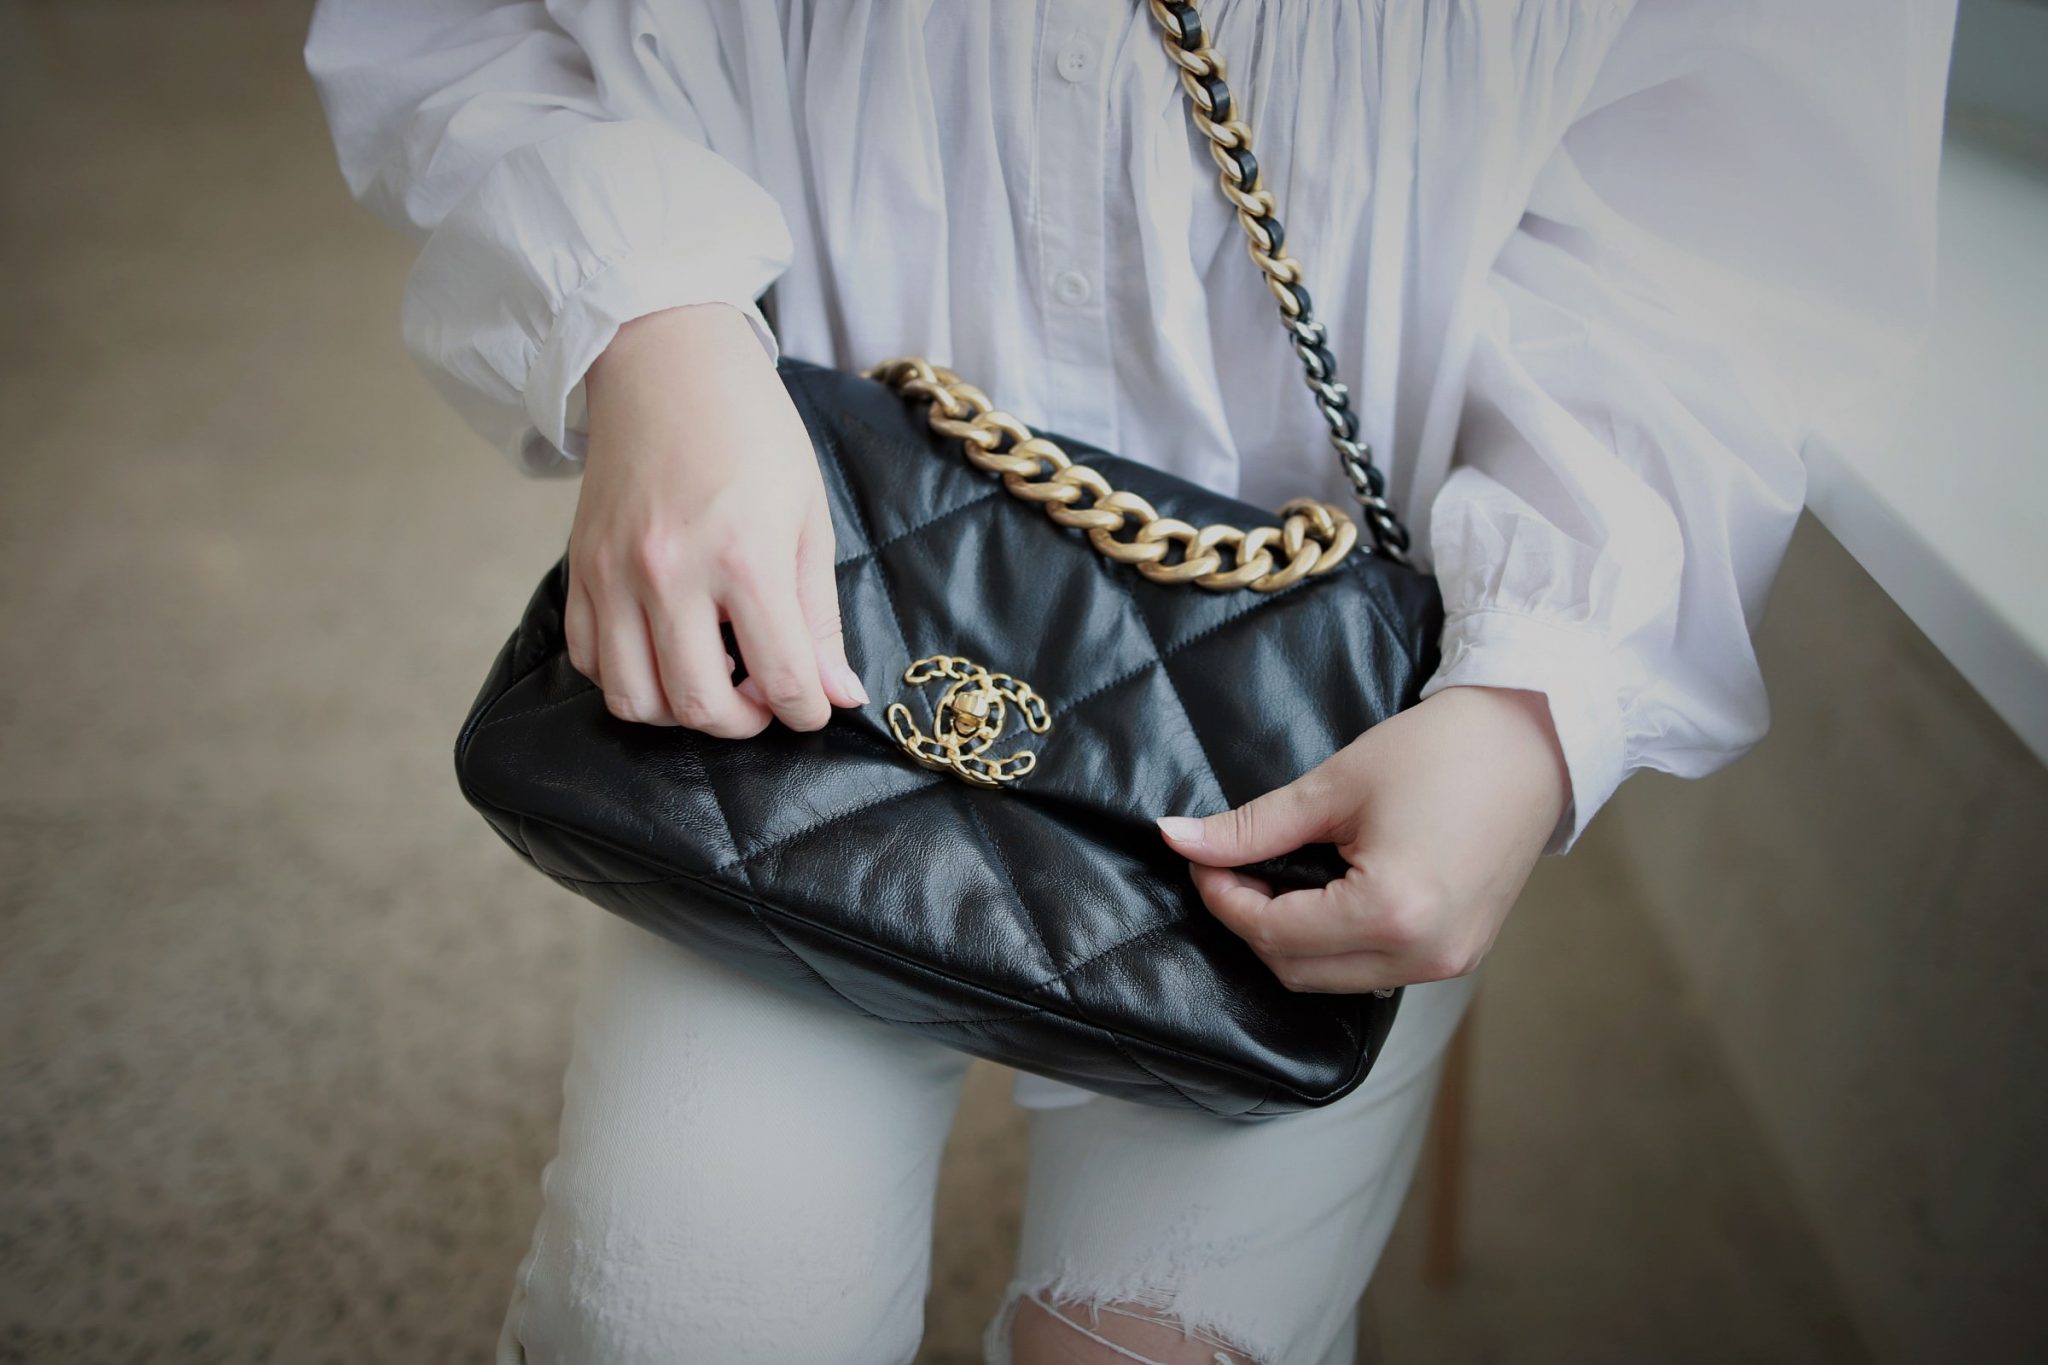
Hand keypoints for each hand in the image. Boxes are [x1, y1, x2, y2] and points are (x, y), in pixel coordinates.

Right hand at [568, 303, 865, 733]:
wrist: (667, 363)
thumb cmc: (751, 430)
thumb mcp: (808, 516)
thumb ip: (820, 615)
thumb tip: (840, 695)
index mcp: (744, 556)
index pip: (782, 679)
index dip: (807, 711)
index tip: (814, 705)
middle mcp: (670, 573)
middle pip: (700, 705)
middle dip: (744, 722)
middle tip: (764, 695)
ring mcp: (614, 574)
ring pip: (635, 700)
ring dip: (680, 712)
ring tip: (714, 678)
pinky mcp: (579, 569)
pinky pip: (590, 662)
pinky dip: (628, 677)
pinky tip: (663, 651)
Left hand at [1156, 686, 1570, 991]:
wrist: (1532, 743)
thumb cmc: (1442, 751)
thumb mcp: (1335, 785)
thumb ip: (1252, 826)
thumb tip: (1178, 838)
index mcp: (1391, 912)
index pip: (1273, 931)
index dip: (1223, 897)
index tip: (1200, 858)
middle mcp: (1422, 954)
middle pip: (1296, 970)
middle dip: (1250, 923)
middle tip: (1229, 867)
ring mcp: (1446, 962)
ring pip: (1332, 979)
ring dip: (1290, 939)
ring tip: (1273, 878)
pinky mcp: (1459, 955)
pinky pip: (1372, 970)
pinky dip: (1334, 944)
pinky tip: (1321, 897)